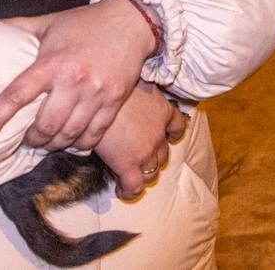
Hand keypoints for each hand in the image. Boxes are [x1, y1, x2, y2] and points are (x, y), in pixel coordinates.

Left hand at [0, 0, 156, 150]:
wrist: (131, 22)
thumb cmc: (85, 22)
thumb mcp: (48, 22)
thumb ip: (17, 27)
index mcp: (52, 62)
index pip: (16, 95)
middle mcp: (74, 80)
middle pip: (45, 125)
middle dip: (31, 139)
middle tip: (27, 139)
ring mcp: (97, 93)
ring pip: (69, 135)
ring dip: (53, 144)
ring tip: (47, 141)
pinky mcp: (115, 102)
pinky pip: (94, 136)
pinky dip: (80, 145)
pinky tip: (72, 142)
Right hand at [94, 82, 189, 199]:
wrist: (95, 96)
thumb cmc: (110, 84)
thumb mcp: (133, 82)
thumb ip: (140, 94)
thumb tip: (132, 94)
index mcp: (162, 110)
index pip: (178, 126)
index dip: (173, 134)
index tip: (167, 136)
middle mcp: (158, 132)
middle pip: (163, 153)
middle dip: (154, 158)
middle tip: (138, 158)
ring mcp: (146, 150)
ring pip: (152, 172)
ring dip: (143, 175)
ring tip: (130, 176)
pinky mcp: (128, 164)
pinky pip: (134, 186)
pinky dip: (130, 192)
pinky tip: (121, 190)